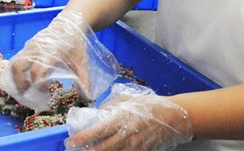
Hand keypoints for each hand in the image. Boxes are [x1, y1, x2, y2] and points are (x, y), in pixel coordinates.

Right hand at [0, 11, 118, 112]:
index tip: (45, 93)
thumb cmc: (75, 44)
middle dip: (21, 83)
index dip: (38, 85)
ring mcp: (30, 47)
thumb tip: (88, 99)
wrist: (68, 24)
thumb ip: (84, 80)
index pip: (38, 71)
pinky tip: (22, 80)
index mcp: (51, 53)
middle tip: (27, 94)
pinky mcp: (27, 46)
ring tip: (23, 89)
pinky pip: (16, 59)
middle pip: (20, 67)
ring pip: (14, 63)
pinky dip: (16, 72)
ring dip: (15, 78)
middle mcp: (37, 49)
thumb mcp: (81, 62)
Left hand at [65, 83, 192, 150]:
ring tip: (88, 150)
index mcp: (121, 120)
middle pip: (102, 149)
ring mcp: (134, 147)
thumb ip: (111, 104)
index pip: (97, 132)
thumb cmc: (150, 105)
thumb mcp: (128, 98)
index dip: (82, 138)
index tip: (70, 140)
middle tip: (74, 149)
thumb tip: (98, 110)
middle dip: (87, 150)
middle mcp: (126, 136)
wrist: (174, 118)